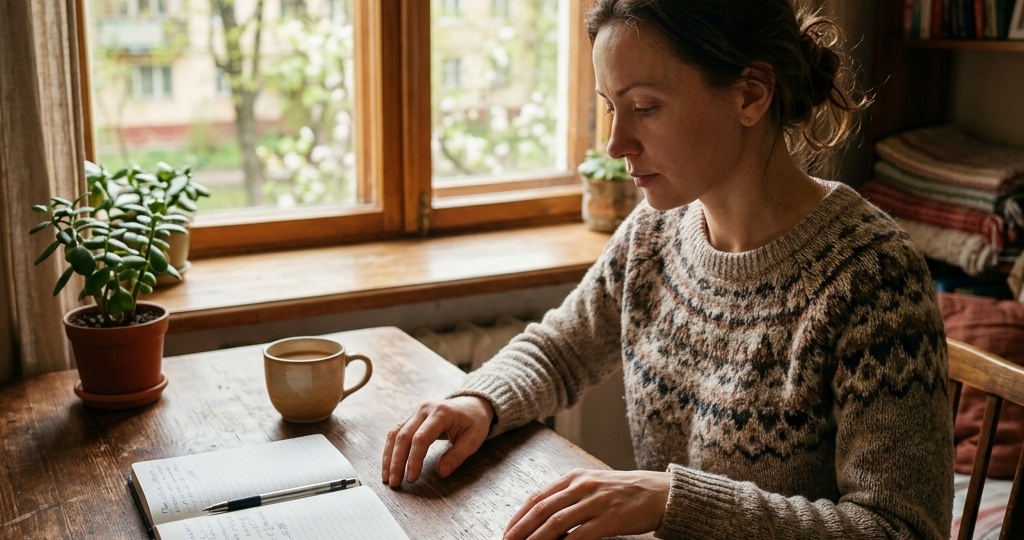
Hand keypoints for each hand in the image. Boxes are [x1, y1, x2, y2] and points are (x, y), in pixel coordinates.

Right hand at [382, 395, 493, 486]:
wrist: (472, 404)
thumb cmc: (474, 421)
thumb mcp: (474, 439)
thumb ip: (457, 456)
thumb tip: (441, 473)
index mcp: (441, 413)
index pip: (421, 438)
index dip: (414, 460)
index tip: (411, 478)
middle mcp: (424, 410)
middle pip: (403, 436)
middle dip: (396, 461)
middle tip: (394, 482)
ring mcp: (416, 412)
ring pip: (395, 434)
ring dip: (389, 456)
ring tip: (387, 477)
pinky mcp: (412, 418)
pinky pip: (396, 433)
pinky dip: (391, 450)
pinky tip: (389, 465)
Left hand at [503, 469, 669, 539]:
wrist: (660, 493)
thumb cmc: (625, 492)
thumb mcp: (594, 484)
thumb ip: (570, 495)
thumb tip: (543, 516)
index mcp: (575, 477)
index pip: (538, 496)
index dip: (519, 515)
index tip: (507, 531)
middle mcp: (582, 486)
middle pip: (542, 510)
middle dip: (520, 529)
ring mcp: (595, 502)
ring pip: (556, 524)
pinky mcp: (609, 519)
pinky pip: (579, 536)